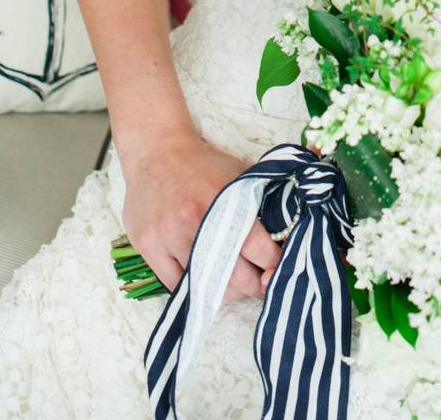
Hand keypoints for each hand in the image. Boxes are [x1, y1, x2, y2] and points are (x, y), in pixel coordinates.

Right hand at [120, 131, 280, 300]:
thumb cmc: (204, 165)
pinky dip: (196, 287)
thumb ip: (265, 204)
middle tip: (261, 282)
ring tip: (236, 281)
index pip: (260, 250)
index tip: (278, 266)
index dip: (274, 264)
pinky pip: (177, 286)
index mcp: (225, 201)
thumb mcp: (241, 175)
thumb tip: (292, 236)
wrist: (156, 151)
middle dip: (255, 285)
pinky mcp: (148, 246)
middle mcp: (195, 221)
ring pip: (208, 285)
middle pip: (236, 277)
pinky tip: (207, 277)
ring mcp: (169, 236)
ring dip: (227, 290)